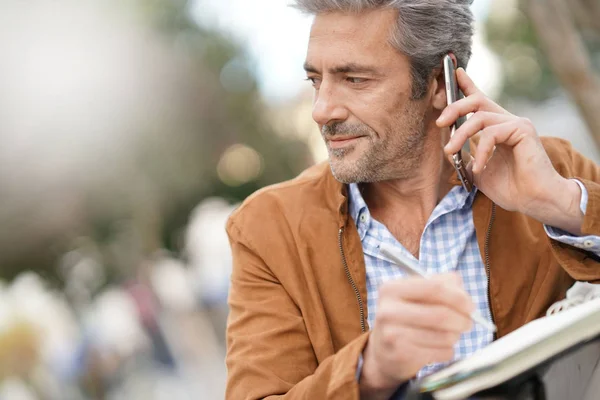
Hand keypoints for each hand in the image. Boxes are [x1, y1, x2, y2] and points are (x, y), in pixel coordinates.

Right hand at [359, 273, 473, 397]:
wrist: (383, 352)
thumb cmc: (406, 317)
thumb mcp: (415, 295)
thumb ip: (440, 283)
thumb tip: (460, 288)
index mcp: (391, 288)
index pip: (434, 287)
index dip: (458, 296)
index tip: (469, 305)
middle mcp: (388, 310)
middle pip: (441, 314)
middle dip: (462, 319)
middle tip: (468, 323)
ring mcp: (392, 334)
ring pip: (444, 335)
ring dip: (456, 336)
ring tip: (451, 334)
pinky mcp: (401, 355)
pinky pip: (441, 352)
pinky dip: (448, 350)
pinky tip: (439, 347)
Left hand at [437, 68, 582, 233]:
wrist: (534, 200)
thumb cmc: (510, 188)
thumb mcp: (478, 171)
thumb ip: (465, 157)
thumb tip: (447, 148)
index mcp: (496, 127)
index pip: (480, 101)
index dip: (466, 85)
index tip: (454, 72)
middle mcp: (507, 121)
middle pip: (476, 101)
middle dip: (454, 107)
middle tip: (439, 123)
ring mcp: (516, 123)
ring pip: (479, 117)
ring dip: (460, 135)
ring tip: (450, 151)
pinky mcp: (523, 129)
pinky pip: (491, 133)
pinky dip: (482, 151)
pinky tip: (481, 167)